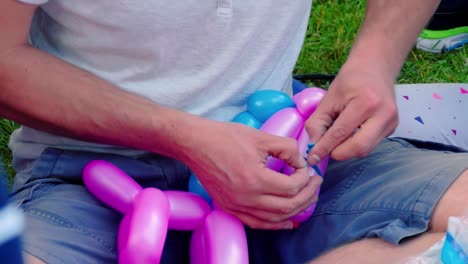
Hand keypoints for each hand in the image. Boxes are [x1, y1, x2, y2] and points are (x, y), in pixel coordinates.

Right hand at [184, 121, 321, 229]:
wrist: (196, 144)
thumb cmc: (225, 137)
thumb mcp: (261, 137)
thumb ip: (287, 148)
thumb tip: (301, 162)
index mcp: (255, 179)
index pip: (292, 187)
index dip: (305, 178)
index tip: (306, 168)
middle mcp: (246, 198)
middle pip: (287, 207)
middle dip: (307, 196)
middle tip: (315, 184)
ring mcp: (237, 206)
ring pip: (274, 220)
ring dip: (295, 212)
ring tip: (307, 200)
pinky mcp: (229, 208)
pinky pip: (257, 223)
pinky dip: (275, 225)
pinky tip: (287, 222)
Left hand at [305, 66, 397, 163]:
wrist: (376, 67)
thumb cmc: (350, 80)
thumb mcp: (328, 98)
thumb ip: (318, 123)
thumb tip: (313, 148)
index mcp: (365, 103)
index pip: (340, 134)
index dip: (324, 148)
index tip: (312, 158)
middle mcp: (383, 114)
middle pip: (359, 148)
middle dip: (338, 153)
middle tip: (325, 149)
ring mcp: (391, 123)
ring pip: (366, 150)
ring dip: (347, 150)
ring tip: (336, 139)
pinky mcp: (393, 128)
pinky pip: (371, 144)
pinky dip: (356, 144)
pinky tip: (350, 133)